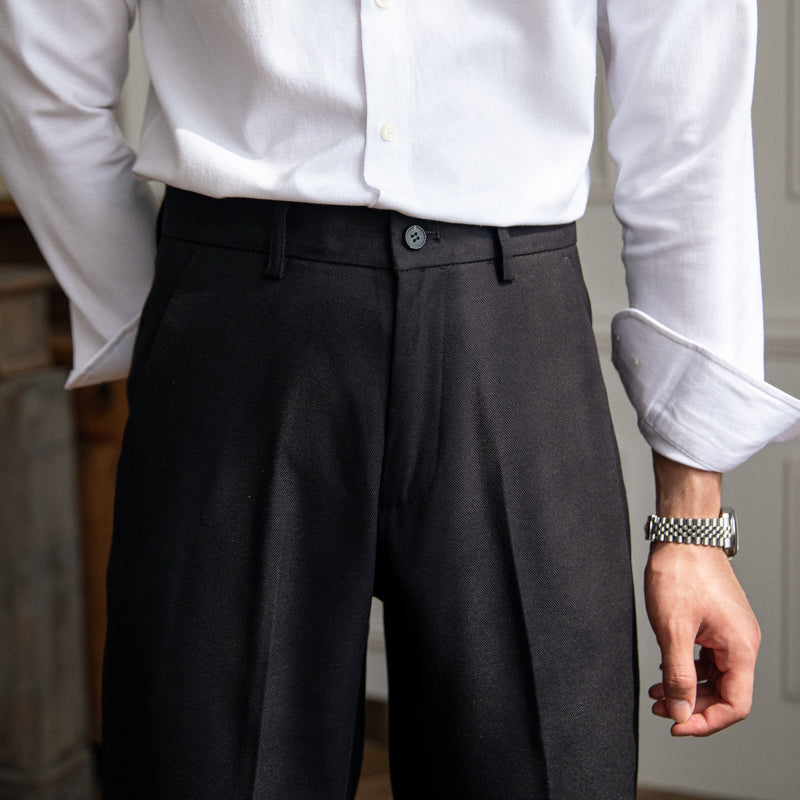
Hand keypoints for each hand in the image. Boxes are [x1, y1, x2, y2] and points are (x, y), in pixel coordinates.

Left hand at [645, 452, 760, 735]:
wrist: (681, 534)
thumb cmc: (680, 572)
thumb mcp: (673, 630)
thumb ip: (678, 675)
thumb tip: (682, 711)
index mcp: (740, 647)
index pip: (736, 705)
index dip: (706, 721)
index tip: (676, 724)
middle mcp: (741, 642)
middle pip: (726, 693)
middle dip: (692, 705)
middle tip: (659, 706)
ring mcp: (730, 632)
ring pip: (715, 676)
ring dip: (687, 687)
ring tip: (657, 690)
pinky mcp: (717, 622)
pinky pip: (708, 657)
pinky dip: (688, 667)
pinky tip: (665, 668)